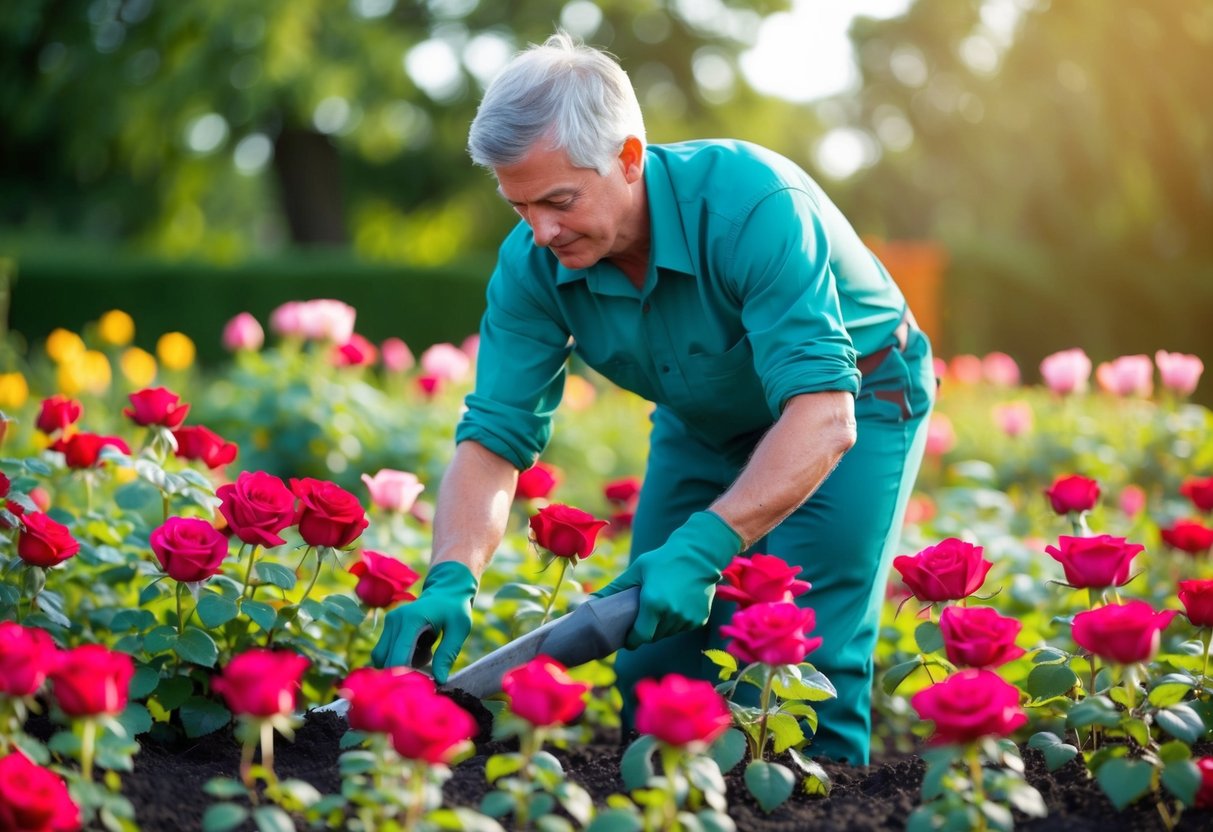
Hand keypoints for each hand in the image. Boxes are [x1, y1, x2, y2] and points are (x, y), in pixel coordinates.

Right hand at [371, 560, 476, 682]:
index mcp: (412, 619)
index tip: (414, 690)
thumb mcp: (459, 629)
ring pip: (382, 657)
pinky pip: (386, 652)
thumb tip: (439, 679)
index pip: (398, 655)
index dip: (402, 676)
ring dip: (399, 666)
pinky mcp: (389, 627)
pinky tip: (420, 651)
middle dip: (401, 674)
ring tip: (426, 655)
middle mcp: (395, 620)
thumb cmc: (455, 608)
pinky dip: (399, 659)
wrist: (447, 589)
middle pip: (386, 659)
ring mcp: (390, 622)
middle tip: (425, 675)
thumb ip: (448, 654)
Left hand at [593, 511, 741, 648]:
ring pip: (668, 634)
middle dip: (646, 632)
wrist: (699, 554)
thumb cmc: (663, 560)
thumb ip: (615, 588)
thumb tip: (591, 601)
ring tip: (659, 609)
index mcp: (654, 604)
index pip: (640, 637)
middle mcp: (672, 615)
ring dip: (661, 628)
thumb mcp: (637, 571)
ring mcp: (687, 618)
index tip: (627, 638)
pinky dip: (677, 622)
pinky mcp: (699, 619)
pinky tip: (676, 605)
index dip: (632, 641)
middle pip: (654, 637)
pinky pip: (682, 628)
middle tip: (642, 619)